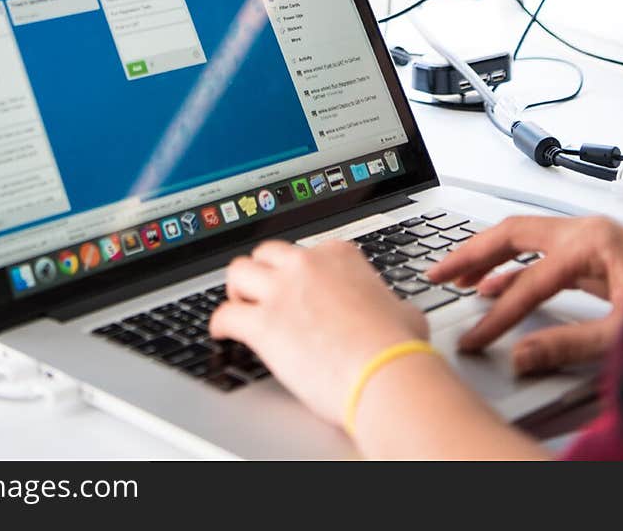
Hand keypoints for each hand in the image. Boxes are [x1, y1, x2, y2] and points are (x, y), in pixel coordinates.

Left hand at [209, 239, 428, 426]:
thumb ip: (390, 304)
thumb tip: (397, 313)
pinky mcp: (263, 323)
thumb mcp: (403, 311)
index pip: (307, 252)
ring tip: (239, 305)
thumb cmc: (397, 347)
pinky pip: (225, 314)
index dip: (300, 273)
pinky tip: (222, 332)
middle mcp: (307, 265)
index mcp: (339, 256)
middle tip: (262, 291)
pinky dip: (219, 323)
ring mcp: (282, 291)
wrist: (384, 371)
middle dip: (262, 271)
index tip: (299, 287)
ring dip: (237, 289)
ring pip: (239, 271)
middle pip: (267, 253)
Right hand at [427, 214, 622, 373]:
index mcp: (593, 240)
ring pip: (525, 239)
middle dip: (472, 254)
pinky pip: (542, 255)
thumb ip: (570, 345)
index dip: (499, 315)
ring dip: (488, 257)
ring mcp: (592, 240)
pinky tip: (495, 288)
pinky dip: (514, 269)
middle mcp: (588, 231)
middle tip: (438, 274)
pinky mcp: (596, 256)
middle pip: (514, 234)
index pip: (530, 279)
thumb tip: (521, 356)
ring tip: (455, 277)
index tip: (476, 339)